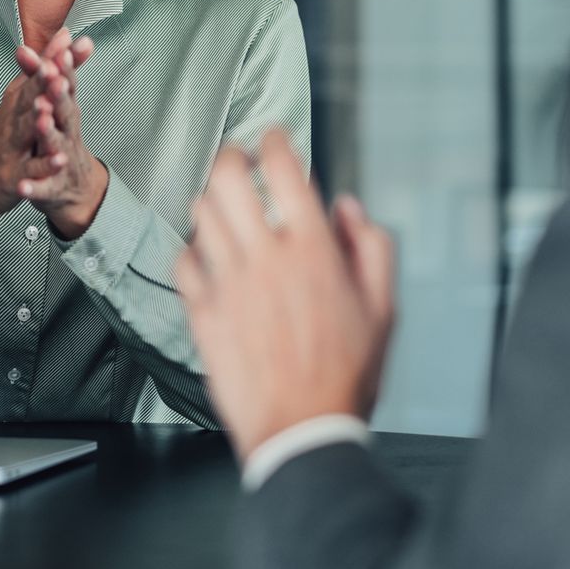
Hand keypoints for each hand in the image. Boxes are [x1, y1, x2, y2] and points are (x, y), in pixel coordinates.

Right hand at [0, 32, 91, 256]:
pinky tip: (58, 160)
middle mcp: (13, 119)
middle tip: (56, 67)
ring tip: (48, 110)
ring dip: (37, 120)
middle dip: (42, 83)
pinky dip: (44, 167)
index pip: (37, 74)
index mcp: (19, 100)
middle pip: (29, 97)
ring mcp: (12, 147)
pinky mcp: (15, 175)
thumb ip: (46, 66)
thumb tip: (65, 34)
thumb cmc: (5, 135)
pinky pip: (32, 171)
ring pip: (25, 131)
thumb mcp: (25, 97)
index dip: (52, 57)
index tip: (68, 39)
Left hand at [17, 29, 106, 239]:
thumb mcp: (57, 104)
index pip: (66, 85)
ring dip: (49, 132)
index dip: (63, 68)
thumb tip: (58, 36)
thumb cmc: (61, 140)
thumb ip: (51, 71)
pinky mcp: (52, 186)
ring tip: (41, 120)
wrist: (72, 189)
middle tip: (54, 79)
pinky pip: (43, 186)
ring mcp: (62, 159)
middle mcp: (68, 132)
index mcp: (66, 111)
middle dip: (59, 94)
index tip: (61, 50)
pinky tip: (24, 187)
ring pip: (56, 145)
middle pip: (65, 111)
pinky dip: (34, 186)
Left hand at [175, 130, 396, 462]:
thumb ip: (372, 247)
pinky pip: (185, 261)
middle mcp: (266, 259)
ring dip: (212, 199)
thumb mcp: (384, 308)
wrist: (303, 430)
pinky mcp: (204, 313)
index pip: (284, 169)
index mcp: (314, 250)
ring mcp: (229, 285)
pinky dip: (194, 249)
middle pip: (229, 178)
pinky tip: (207, 255)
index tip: (273, 137)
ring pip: (202, 214)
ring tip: (223, 204)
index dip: (275, 140)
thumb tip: (347, 208)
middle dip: (232, 156)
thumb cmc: (348, 375)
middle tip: (239, 159)